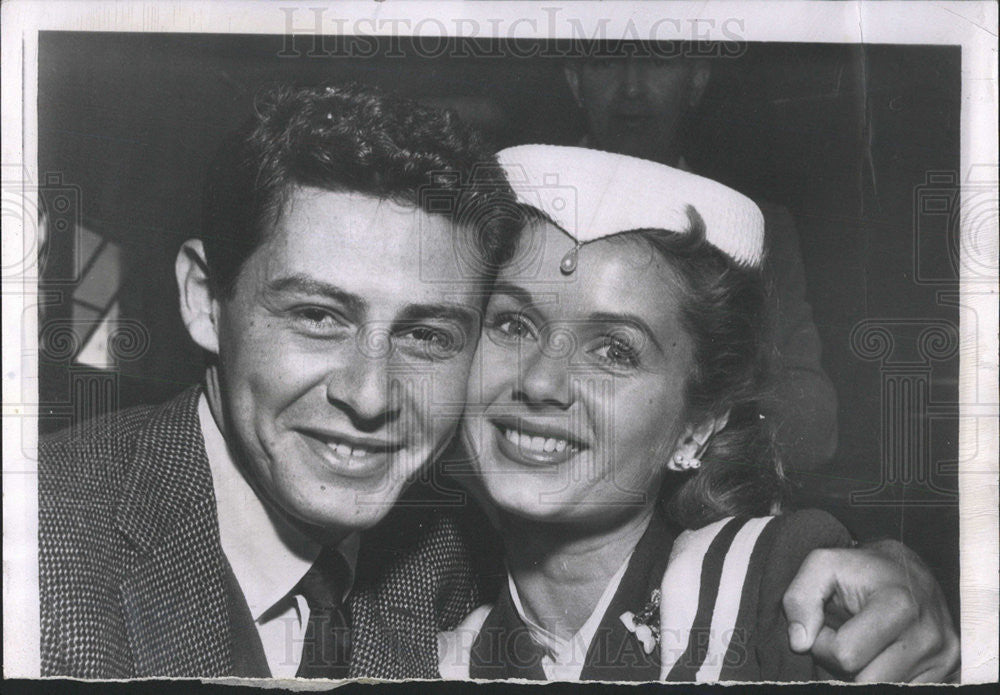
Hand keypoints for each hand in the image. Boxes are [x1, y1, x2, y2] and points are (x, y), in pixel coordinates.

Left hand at [782, 540, 958, 681]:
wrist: (907, 568)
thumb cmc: (860, 568)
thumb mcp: (822, 565)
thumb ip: (799, 599)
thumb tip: (799, 643)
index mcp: (899, 605)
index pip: (846, 655)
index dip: (823, 643)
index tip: (825, 624)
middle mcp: (928, 635)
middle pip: (865, 680)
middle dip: (842, 663)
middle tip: (843, 637)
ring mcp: (943, 656)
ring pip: (882, 689)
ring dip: (862, 672)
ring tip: (863, 644)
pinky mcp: (949, 670)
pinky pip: (903, 691)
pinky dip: (883, 677)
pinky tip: (880, 654)